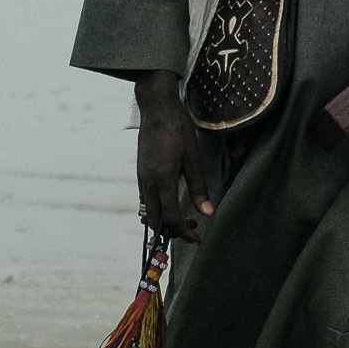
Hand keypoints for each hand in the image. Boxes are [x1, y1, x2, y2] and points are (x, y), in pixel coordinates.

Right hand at [134, 72, 211, 240]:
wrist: (156, 108)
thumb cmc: (177, 130)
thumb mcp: (193, 159)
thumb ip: (198, 188)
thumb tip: (208, 213)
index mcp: (162, 180)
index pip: (170, 218)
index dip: (184, 233)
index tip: (197, 239)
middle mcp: (148, 182)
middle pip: (155, 220)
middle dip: (173, 230)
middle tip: (193, 229)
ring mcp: (141, 178)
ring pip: (148, 211)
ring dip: (164, 220)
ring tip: (184, 217)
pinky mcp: (140, 173)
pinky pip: (146, 199)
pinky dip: (158, 208)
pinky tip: (172, 201)